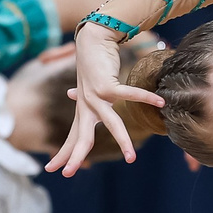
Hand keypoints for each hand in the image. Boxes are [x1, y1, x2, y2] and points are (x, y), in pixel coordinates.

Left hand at [47, 21, 160, 174]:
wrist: (91, 38)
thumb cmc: (92, 61)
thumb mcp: (86, 82)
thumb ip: (81, 94)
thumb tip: (69, 94)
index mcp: (83, 109)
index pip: (72, 136)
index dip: (63, 152)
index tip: (52, 168)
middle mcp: (86, 105)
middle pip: (81, 136)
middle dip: (74, 156)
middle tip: (67, 174)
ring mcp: (96, 96)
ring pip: (109, 124)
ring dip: (123, 141)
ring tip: (132, 159)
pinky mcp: (107, 84)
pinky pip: (128, 95)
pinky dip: (145, 98)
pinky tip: (160, 102)